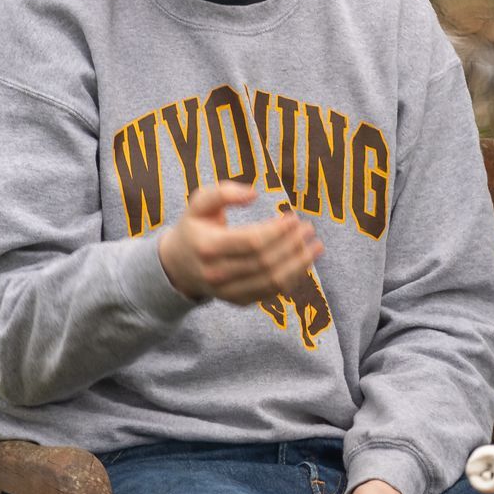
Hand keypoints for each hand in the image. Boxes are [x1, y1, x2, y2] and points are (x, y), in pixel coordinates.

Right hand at [158, 182, 324, 304]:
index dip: (277, 231)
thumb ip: (223, 192)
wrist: (177, 266)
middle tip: (309, 228)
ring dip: (299, 264)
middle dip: (292, 245)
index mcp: (207, 247)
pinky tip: (304, 261)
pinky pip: (271, 292)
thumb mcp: (199, 203)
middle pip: (265, 262)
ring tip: (316, 246)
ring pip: (272, 282)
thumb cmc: (195, 228)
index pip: (251, 242)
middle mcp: (216, 273)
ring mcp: (228, 291)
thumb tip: (253, 194)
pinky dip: (292, 277)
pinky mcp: (238, 301)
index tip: (294, 218)